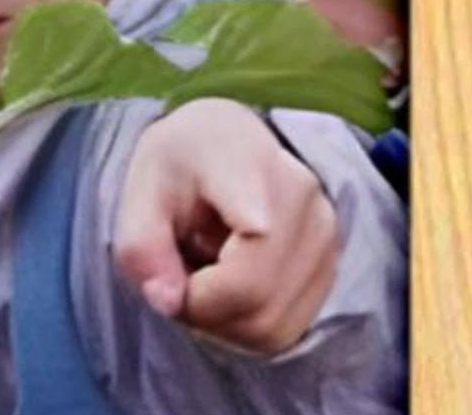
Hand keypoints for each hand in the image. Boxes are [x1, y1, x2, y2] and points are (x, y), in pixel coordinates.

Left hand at [114, 98, 338, 354]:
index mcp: (241, 158)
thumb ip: (143, 248)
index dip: (242, 243)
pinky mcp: (331, 267)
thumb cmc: (177, 167)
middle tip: (170, 280)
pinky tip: (228, 289)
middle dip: (198, 306)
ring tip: (199, 279)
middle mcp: (299, 196)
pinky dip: (247, 325)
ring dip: (222, 321)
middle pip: (253, 293)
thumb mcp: (139, 194)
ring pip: (271, 323)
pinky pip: (287, 327)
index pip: (254, 218)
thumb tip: (169, 303)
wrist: (225, 144)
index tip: (236, 242)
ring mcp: (324, 234)